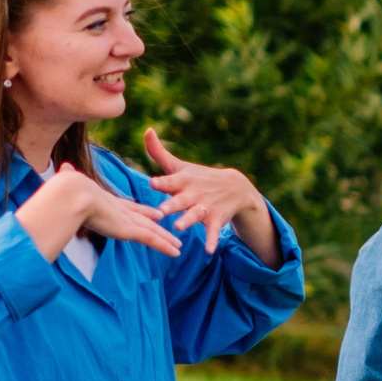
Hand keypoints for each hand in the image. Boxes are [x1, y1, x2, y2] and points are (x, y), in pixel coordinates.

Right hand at [14, 163, 180, 263]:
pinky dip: (165, 246)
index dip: (140, 210)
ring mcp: (127, 220)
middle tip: (167, 225)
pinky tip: (176, 252)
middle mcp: (120, 211)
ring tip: (179, 246)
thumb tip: (61, 167)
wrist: (73, 194)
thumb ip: (67, 178)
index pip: (128, 207)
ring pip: (152, 232)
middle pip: (143, 219)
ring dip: (166, 240)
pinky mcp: (130, 229)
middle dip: (155, 223)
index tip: (151, 212)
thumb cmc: (66, 191)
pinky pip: (152, 240)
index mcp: (108, 202)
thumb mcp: (67, 184)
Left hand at [143, 128, 280, 264]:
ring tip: (179, 227)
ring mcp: (205, 206)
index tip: (152, 183)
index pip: (169, 181)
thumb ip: (158, 152)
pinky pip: (212, 231)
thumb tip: (147, 129)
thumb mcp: (180, 166)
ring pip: (194, 215)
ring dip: (187, 221)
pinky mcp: (215, 219)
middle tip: (161, 211)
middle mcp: (193, 193)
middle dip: (171, 205)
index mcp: (182, 181)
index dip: (161, 182)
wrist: (235, 187)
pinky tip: (208, 250)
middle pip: (180, 200)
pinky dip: (211, 240)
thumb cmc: (199, 177)